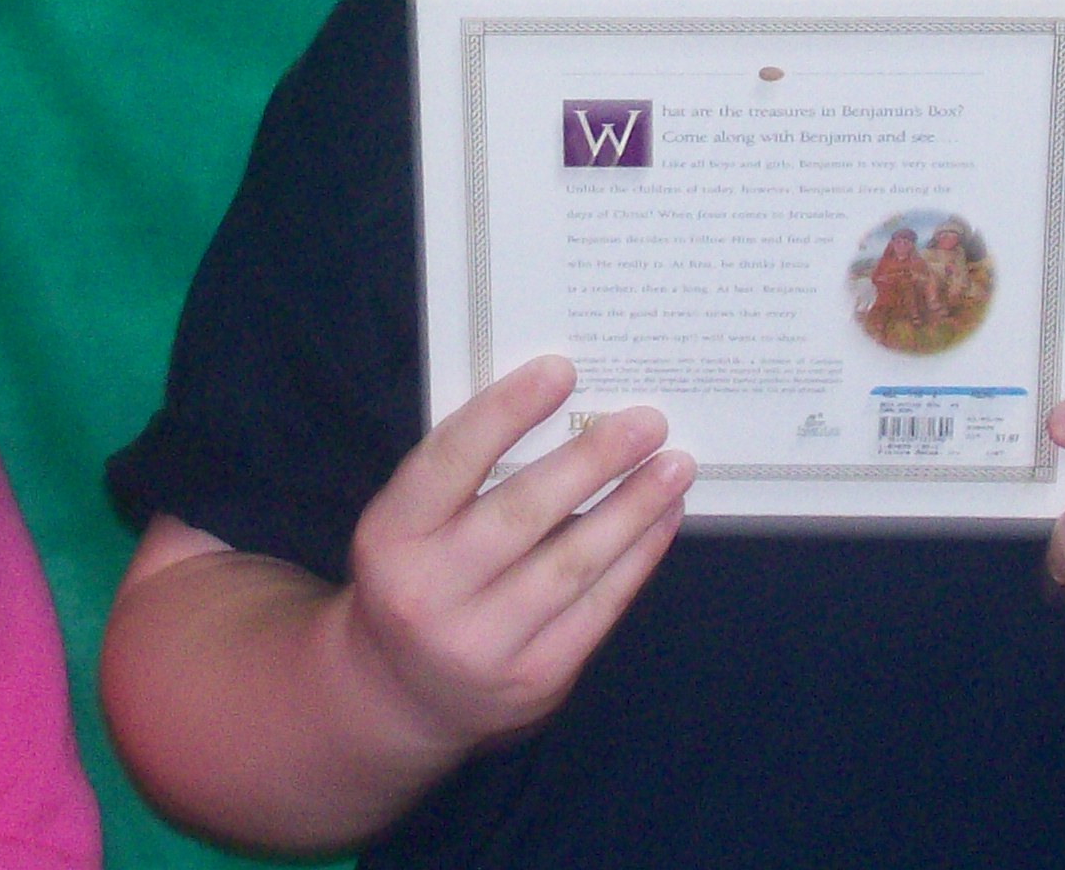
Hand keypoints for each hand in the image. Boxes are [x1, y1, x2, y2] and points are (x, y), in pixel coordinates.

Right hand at [335, 355, 691, 759]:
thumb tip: (563, 410)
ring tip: (674, 465)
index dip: (506, 411)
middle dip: (592, 461)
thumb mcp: (409, 524)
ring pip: (572, 564)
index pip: (450, 460)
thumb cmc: (416, 575)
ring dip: (632, 508)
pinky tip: (662, 519)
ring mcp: (484, 644)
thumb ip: (463, 475)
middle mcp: (429, 592)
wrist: (401, 693)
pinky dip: (637, 558)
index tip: (562, 370)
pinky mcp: (535, 678)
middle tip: (646, 422)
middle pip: (522, 513)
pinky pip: (598, 608)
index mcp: (391, 536)